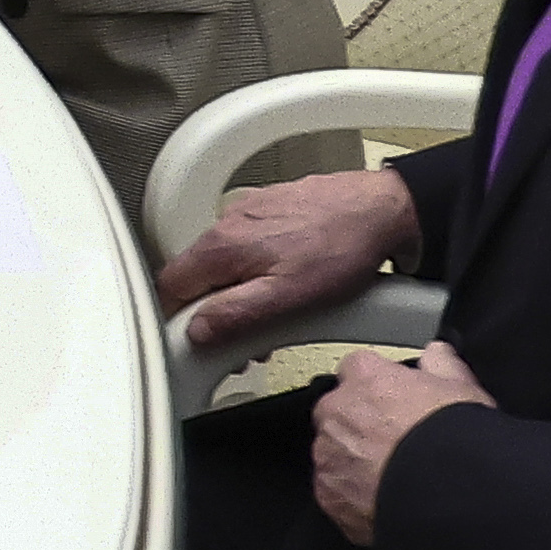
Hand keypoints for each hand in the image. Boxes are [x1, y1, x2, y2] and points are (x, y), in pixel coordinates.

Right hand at [151, 164, 426, 347]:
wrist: (381, 211)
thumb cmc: (342, 248)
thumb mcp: (287, 297)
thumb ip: (234, 314)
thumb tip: (197, 330)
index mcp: (221, 245)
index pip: (169, 286)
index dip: (177, 319)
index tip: (197, 340)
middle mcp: (227, 222)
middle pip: (194, 275)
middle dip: (211, 311)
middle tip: (242, 339)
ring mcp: (247, 213)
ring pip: (221, 262)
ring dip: (235, 293)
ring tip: (271, 316)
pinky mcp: (269, 209)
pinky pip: (245, 247)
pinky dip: (253, 271)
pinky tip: (284, 283)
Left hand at [310, 343, 492, 541]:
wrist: (450, 497)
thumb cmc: (456, 441)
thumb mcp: (463, 389)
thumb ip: (442, 364)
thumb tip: (436, 354)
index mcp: (365, 377)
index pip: (357, 368)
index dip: (378, 386)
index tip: (394, 402)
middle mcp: (336, 411)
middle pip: (338, 411)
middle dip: (359, 424)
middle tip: (394, 444)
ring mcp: (328, 454)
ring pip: (333, 451)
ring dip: (353, 460)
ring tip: (391, 477)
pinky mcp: (328, 494)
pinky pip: (334, 490)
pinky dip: (351, 495)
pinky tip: (382, 500)